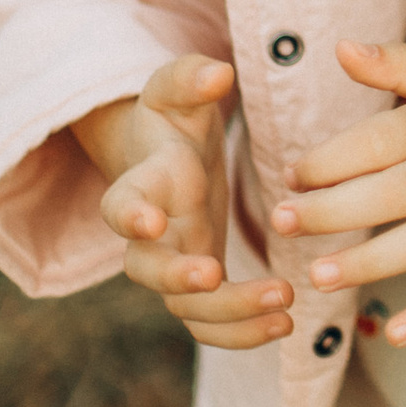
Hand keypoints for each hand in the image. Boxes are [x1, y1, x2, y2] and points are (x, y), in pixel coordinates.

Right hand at [73, 54, 293, 351]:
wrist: (170, 158)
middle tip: (215, 276)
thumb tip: (218, 73)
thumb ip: (191, 78)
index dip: (128, 216)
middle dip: (178, 279)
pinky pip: (211, 325)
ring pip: (185, 310)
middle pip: (146, 272)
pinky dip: (243, 334)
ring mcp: (173, 265)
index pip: (119, 205)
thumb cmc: (174, 120)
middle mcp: (152, 235)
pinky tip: (286, 326)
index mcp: (143, 185)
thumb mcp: (178, 90)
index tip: (150, 222)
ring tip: (285, 308)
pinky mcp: (200, 286)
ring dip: (231, 314)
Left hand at [272, 40, 405, 345]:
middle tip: (282, 222)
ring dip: (371, 261)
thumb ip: (397, 63)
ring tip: (318, 275)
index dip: (331, 158)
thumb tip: (342, 48)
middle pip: (391, 193)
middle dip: (333, 210)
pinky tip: (395, 334)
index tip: (293, 176)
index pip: (379, 141)